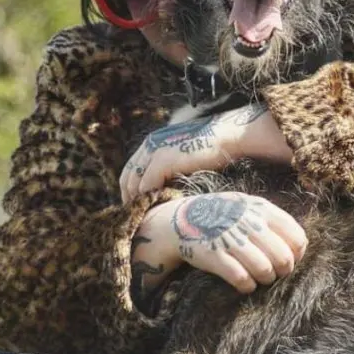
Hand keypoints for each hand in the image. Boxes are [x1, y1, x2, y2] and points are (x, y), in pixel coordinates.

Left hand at [120, 104, 293, 202]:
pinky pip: (147, 185)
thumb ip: (168, 165)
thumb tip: (161, 186)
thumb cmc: (210, 149)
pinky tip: (157, 208)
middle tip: (136, 216)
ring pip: (134, 183)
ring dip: (138, 201)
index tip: (135, 206)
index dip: (129, 189)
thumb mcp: (182, 154)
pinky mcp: (164, 160)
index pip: (129, 169)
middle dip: (129, 198)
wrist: (226, 137)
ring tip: (146, 216)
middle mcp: (149, 145)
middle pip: (127, 177)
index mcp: (151, 142)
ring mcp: (155, 152)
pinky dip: (149, 198)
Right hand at [133, 192, 307, 294]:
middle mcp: (247, 222)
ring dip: (266, 279)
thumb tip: (301, 246)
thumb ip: (274, 221)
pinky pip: (241, 279)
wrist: (183, 220)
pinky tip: (246, 284)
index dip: (298, 253)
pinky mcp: (214, 256)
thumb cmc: (225, 215)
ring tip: (262, 278)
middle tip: (277, 273)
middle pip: (282, 257)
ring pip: (264, 270)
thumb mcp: (250, 207)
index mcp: (261, 208)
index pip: (295, 236)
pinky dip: (248, 286)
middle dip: (283, 270)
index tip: (292, 258)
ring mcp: (230, 239)